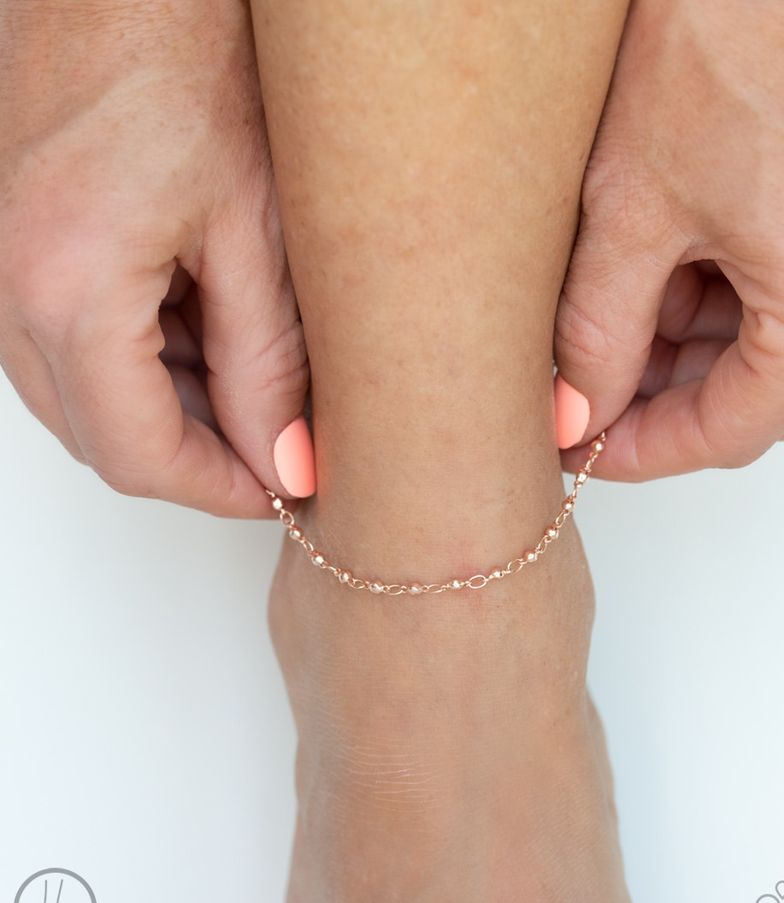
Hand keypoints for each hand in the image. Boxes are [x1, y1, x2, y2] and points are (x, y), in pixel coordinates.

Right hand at [0, 0, 313, 514]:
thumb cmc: (192, 60)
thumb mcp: (259, 232)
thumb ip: (270, 365)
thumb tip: (285, 462)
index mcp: (69, 290)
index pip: (138, 457)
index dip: (216, 490)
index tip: (278, 491)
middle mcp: (11, 290)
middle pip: (105, 438)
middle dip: (197, 455)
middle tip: (278, 439)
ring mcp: (3, 269)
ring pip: (89, 398)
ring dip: (175, 408)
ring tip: (257, 370)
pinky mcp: (18, 248)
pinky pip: (75, 345)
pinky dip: (146, 360)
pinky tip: (209, 324)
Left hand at [554, 0, 783, 479]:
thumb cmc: (725, 39)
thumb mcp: (631, 208)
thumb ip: (597, 333)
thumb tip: (575, 414)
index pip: (728, 432)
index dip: (644, 451)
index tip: (584, 450)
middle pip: (753, 400)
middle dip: (659, 400)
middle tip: (580, 388)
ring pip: (767, 356)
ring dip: (682, 352)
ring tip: (608, 316)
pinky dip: (718, 304)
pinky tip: (658, 274)